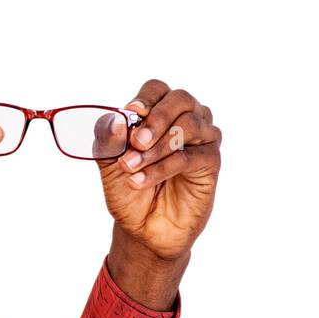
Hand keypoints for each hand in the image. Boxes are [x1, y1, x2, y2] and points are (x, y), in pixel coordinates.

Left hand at [98, 80, 220, 307]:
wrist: (142, 228)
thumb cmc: (128, 189)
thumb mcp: (108, 164)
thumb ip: (108, 140)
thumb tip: (115, 120)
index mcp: (158, 113)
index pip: (157, 89)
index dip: (146, 98)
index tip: (130, 114)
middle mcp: (185, 119)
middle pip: (180, 100)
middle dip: (156, 118)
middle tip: (135, 142)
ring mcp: (201, 140)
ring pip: (189, 125)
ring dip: (158, 146)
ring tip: (131, 166)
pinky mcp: (210, 163)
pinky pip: (191, 157)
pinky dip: (163, 167)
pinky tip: (140, 180)